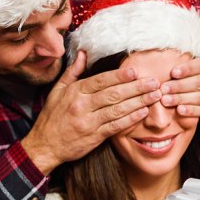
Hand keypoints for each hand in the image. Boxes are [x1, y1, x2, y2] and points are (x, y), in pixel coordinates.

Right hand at [23, 51, 161, 173]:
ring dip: (138, 102)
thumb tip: (84, 53)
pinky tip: (143, 112)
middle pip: (113, 94)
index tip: (135, 71)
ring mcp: (89, 122)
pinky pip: (115, 127)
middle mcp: (82, 106)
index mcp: (75, 92)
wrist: (45, 145)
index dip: (119, 76)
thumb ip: (73, 71)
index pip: (100, 81)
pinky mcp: (94, 137)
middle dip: (136, 88)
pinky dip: (130, 119)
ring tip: (154, 96)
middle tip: (154, 82)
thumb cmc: (52, 116)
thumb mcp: (57, 90)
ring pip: (117, 110)